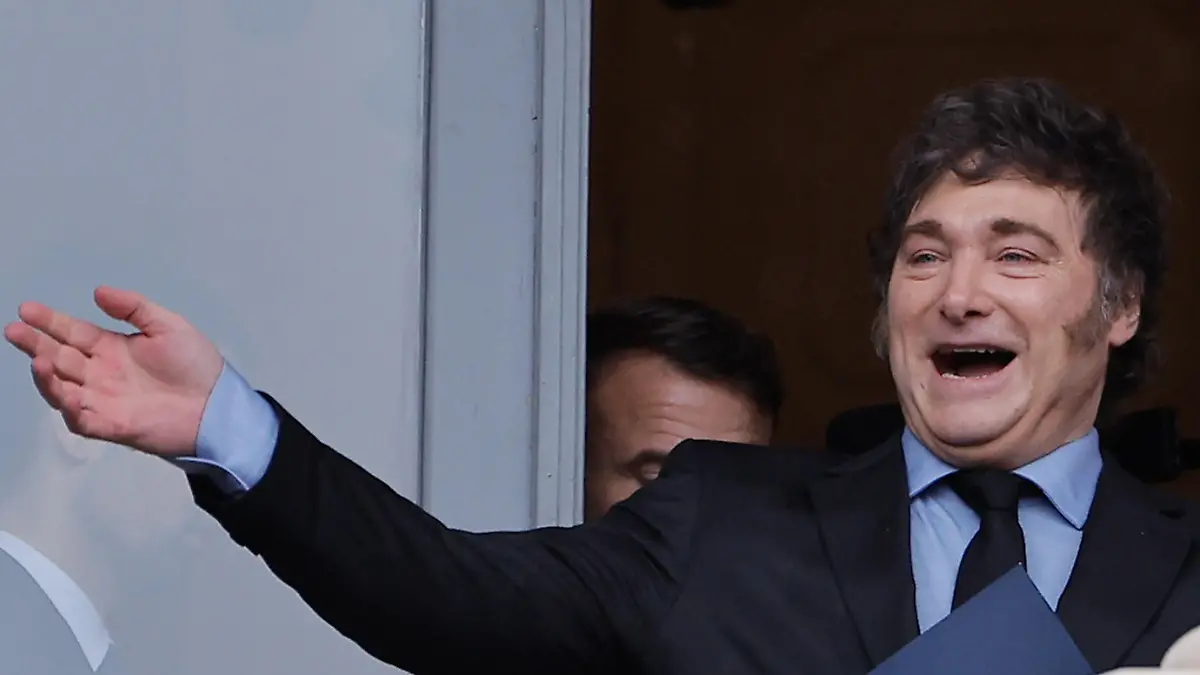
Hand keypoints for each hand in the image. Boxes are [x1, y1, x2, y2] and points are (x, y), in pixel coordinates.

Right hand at [4, 286, 223, 456]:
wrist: (217, 405)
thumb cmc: (196, 365)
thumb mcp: (168, 326)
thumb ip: (134, 308)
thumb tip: (99, 292)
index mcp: (112, 348)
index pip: (72, 332)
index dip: (50, 321)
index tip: (26, 308)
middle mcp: (101, 373)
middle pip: (59, 357)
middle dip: (35, 344)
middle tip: (14, 330)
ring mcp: (103, 400)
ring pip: (61, 388)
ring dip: (46, 376)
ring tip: (37, 359)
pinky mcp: (111, 424)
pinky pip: (80, 419)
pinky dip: (68, 407)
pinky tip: (65, 392)